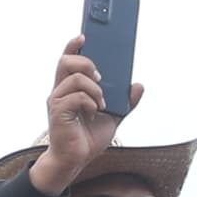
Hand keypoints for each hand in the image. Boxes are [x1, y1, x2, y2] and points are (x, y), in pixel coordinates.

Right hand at [29, 44, 122, 193]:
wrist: (76, 160)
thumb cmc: (88, 138)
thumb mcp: (113, 117)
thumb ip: (125, 102)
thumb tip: (138, 86)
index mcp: (70, 88)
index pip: (68, 60)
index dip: (73, 46)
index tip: (84, 36)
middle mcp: (60, 91)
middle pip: (66, 62)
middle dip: (87, 63)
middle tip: (101, 77)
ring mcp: (57, 100)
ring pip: (74, 78)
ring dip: (95, 88)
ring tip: (102, 103)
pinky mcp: (58, 112)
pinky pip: (76, 96)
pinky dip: (90, 102)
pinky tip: (94, 113)